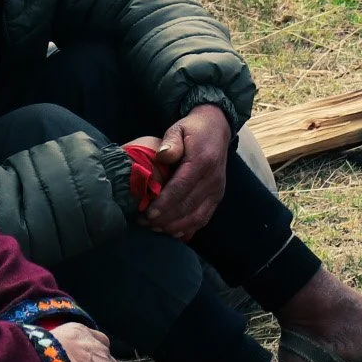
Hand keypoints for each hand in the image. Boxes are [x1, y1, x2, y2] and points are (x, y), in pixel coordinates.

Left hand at [145, 104, 231, 239]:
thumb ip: (170, 142)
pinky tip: (172, 232)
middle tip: (143, 223)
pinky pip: (204, 218)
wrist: (217, 130)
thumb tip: (162, 155)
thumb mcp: (178, 128)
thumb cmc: (192, 130)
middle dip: (164, 218)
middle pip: (187, 206)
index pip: (181, 187)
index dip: (164, 203)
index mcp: (202, 161)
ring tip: (154, 228)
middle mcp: (213, 179)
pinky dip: (188, 229)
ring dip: (174, 226)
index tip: (148, 214)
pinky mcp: (217, 197)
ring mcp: (217, 190)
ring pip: (196, 216)